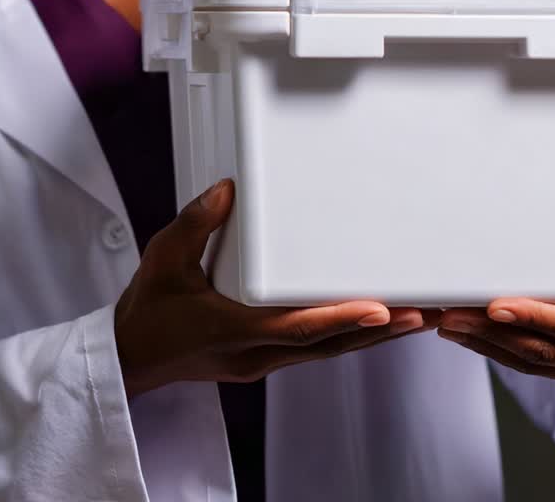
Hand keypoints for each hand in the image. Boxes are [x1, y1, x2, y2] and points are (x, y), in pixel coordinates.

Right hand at [115, 179, 434, 397]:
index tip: (381, 310)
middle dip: (378, 331)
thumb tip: (226, 192)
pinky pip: (316, 352)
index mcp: (231, 331)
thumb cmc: (146, 312)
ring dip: (372, 337)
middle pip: (328, 346)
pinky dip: (348, 337)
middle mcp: (254, 355)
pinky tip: (374, 325)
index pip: (296, 329)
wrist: (130, 358)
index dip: (341, 320)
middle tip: (424, 312)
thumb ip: (195, 224)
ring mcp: (262, 363)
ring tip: (416, 319)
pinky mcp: (264, 361)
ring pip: (328, 353)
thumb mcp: (161, 260)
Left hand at [438, 166, 554, 440]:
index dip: (537, 316)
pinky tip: (462, 334)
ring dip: (483, 342)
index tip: (499, 303)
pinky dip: (493, 351)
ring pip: (527, 360)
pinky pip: (526, 366)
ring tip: (444, 320)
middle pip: (541, 348)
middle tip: (450, 311)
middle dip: (492, 331)